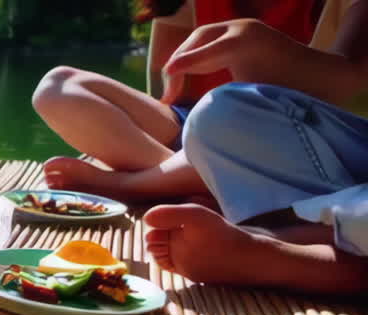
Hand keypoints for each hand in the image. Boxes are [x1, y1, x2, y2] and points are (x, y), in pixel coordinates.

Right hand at [160, 19, 306, 103]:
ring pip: (199, 40)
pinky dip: (193, 60)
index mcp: (245, 41)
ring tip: (172, 92)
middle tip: (167, 97)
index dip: (183, 66)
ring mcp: (239, 28)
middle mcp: (241, 28)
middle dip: (177, 65)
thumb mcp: (254, 98)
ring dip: (183, 62)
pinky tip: (184, 81)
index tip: (166, 84)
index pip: (206, 50)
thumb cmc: (289, 91)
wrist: (317, 75)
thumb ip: (222, 101)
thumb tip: (195, 118)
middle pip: (197, 40)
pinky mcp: (237, 35)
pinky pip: (207, 44)